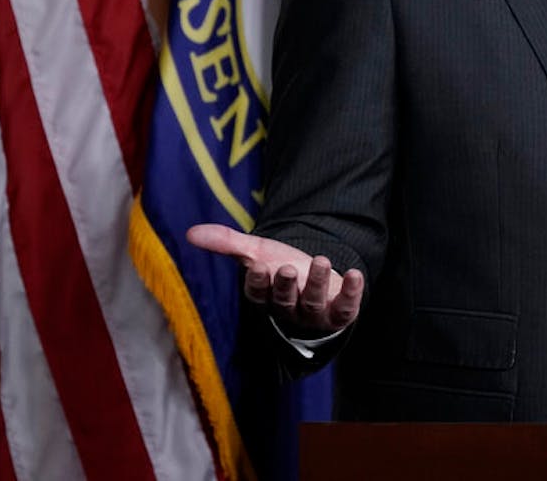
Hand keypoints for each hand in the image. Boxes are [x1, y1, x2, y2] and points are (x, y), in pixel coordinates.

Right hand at [186, 223, 364, 335]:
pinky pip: (345, 308)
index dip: (259, 282)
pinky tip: (356, 274)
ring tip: (321, 260)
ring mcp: (314, 313)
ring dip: (317, 283)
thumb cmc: (282, 268)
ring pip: (312, 303)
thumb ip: (226, 242)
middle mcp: (288, 308)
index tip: (260, 266)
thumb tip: (190, 232)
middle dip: (285, 286)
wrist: (317, 283)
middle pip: (284, 301)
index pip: (258, 293)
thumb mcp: (257, 252)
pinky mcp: (340, 313)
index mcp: (266, 296)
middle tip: (287, 269)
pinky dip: (352, 292)